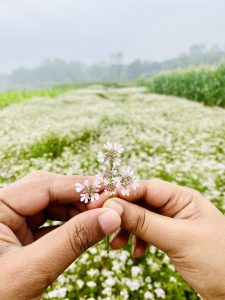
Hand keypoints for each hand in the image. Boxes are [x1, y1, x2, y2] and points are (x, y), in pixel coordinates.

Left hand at [0, 171, 120, 299]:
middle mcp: (2, 210)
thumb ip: (73, 239)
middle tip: (106, 206)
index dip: (79, 187)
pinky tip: (85, 229)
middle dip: (78, 198)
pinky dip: (68, 226)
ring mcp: (9, 223)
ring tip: (99, 219)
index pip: (43, 185)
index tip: (108, 189)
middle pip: (47, 191)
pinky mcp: (18, 238)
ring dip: (76, 212)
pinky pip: (47, 224)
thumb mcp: (33, 269)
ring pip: (49, 206)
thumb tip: (111, 216)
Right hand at [102, 179, 224, 299]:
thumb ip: (144, 222)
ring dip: (127, 229)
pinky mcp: (170, 236)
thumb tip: (112, 207)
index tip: (100, 202)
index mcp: (183, 197)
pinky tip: (136, 253)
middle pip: (141, 202)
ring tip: (116, 245)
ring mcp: (173, 221)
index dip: (122, 193)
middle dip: (122, 213)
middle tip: (103, 224)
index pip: (146, 188)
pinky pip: (147, 232)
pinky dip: (137, 240)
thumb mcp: (178, 239)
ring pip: (141, 218)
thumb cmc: (217, 261)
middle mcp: (177, 205)